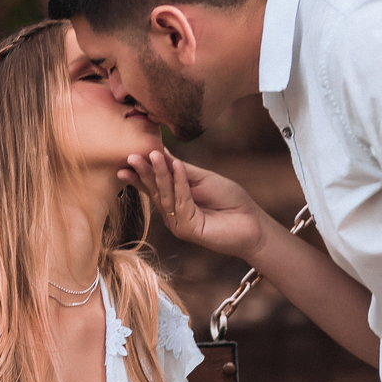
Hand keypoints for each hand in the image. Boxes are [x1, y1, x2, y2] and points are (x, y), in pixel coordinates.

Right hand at [120, 148, 265, 260]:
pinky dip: (180, 184)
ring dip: (160, 174)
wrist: (252, 222)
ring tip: (153, 155)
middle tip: (132, 155)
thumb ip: (181, 169)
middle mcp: (172, 214)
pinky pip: (181, 203)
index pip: (153, 184)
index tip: (129, 154)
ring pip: (165, 196)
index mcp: (173, 201)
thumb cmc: (229, 200)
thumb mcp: (202, 179)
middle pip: (155, 190)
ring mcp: (178, 223)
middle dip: (144, 171)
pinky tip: (178, 167)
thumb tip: (161, 152)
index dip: (141, 171)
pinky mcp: (188, 229)